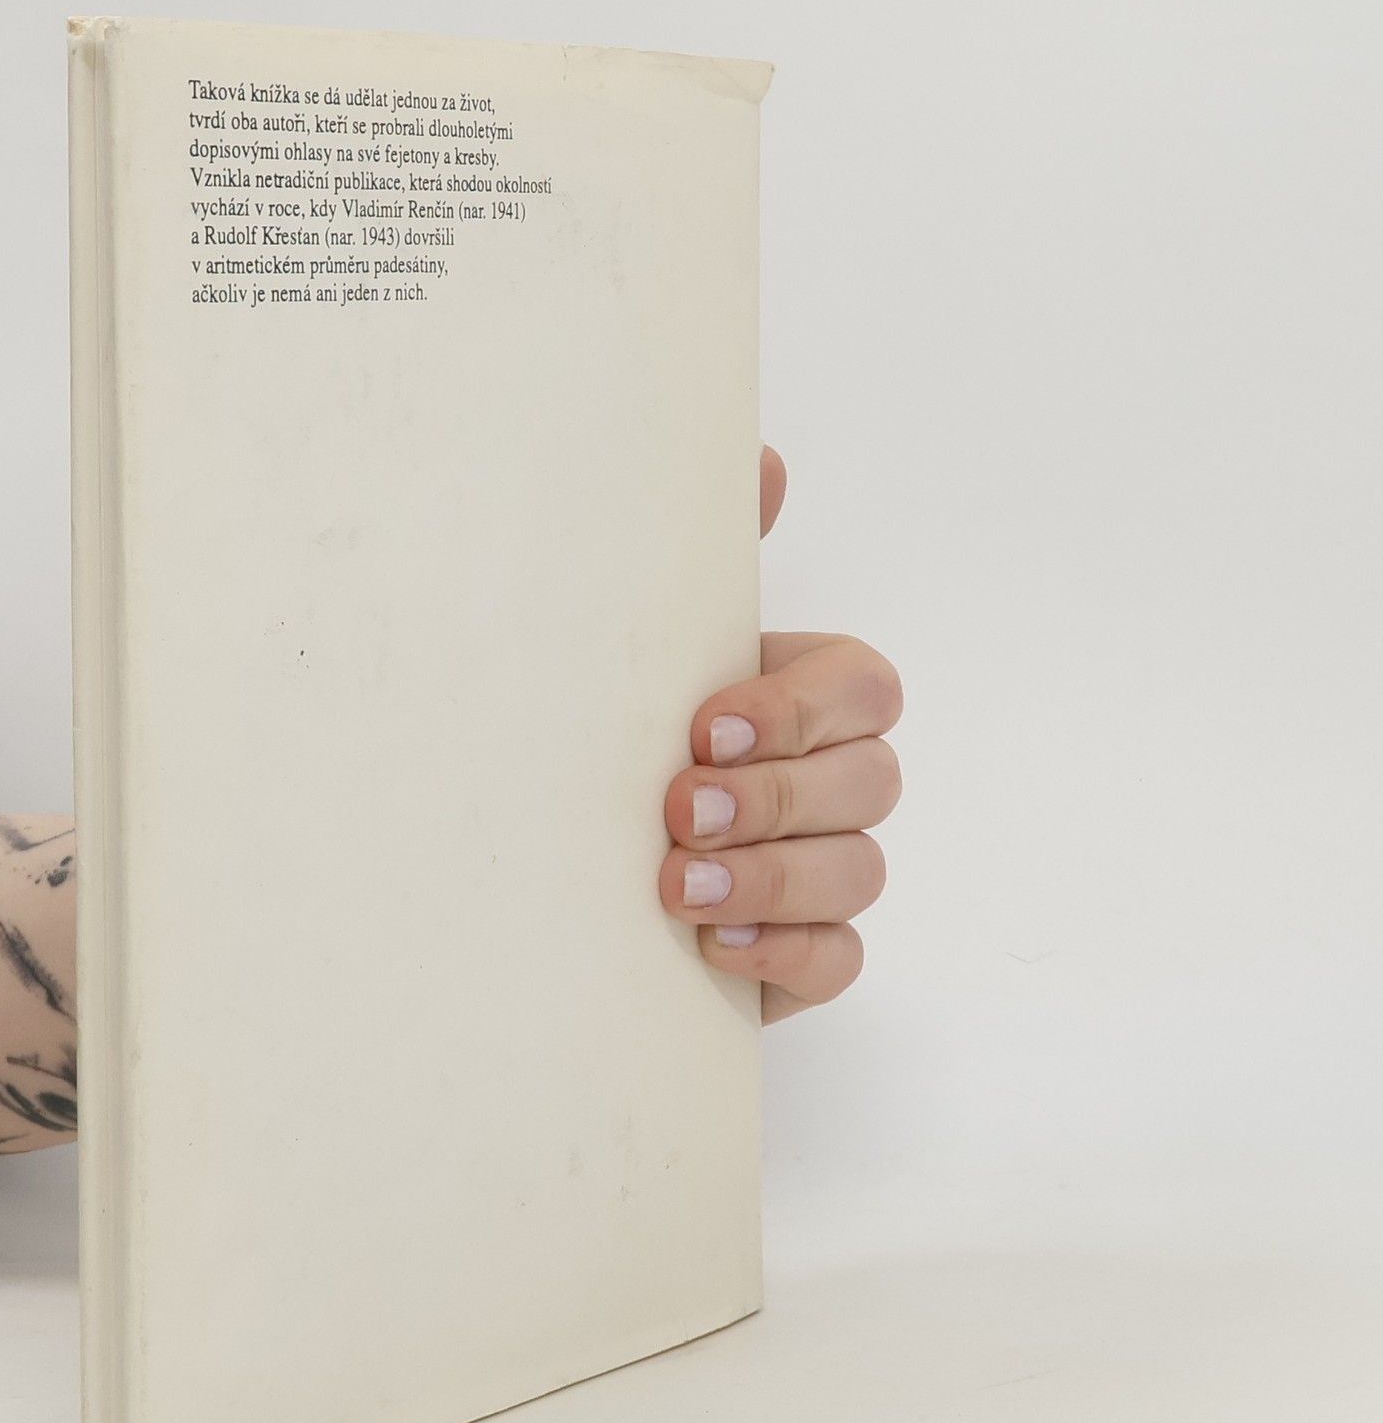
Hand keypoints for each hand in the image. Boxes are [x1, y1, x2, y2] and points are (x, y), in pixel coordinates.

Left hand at [658, 446, 902, 1021]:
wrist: (551, 857)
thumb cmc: (613, 735)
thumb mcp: (640, 645)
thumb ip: (698, 560)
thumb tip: (761, 463)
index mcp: (803, 697)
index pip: (861, 685)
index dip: (799, 708)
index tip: (706, 726)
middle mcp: (828, 780)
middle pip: (870, 783)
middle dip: (777, 798)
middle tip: (677, 811)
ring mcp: (821, 869)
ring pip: (858, 872)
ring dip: (772, 879)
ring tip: (676, 887)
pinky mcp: (801, 951)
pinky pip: (840, 958)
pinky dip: (787, 953)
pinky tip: (715, 946)